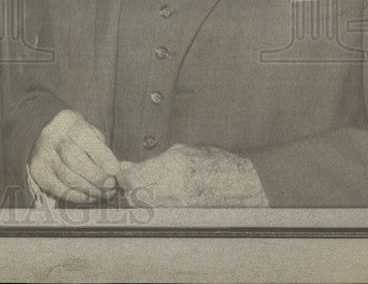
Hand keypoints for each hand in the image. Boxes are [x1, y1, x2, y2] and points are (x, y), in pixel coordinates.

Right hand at [28, 109, 120, 204]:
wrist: (49, 139)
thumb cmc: (77, 139)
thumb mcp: (91, 134)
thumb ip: (102, 150)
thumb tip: (116, 171)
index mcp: (68, 121)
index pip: (84, 137)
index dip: (101, 155)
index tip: (115, 170)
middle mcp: (51, 135)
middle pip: (73, 158)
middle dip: (95, 175)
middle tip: (110, 185)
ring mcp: (42, 153)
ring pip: (67, 176)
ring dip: (89, 189)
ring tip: (103, 193)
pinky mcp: (38, 170)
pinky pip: (58, 188)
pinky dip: (76, 196)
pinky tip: (89, 196)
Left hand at [118, 144, 268, 206]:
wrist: (245, 185)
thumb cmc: (217, 163)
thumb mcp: (183, 151)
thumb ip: (154, 161)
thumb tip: (130, 167)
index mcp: (173, 167)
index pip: (134, 177)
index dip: (123, 174)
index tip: (122, 171)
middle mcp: (175, 188)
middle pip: (135, 194)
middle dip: (128, 186)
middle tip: (130, 179)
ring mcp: (180, 206)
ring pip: (144, 206)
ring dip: (138, 197)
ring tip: (143, 187)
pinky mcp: (184, 216)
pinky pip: (158, 213)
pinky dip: (151, 206)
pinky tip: (156, 197)